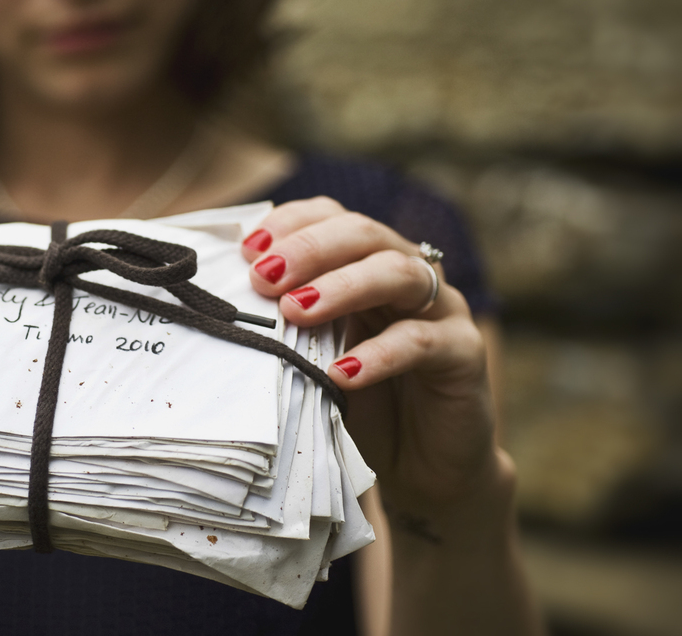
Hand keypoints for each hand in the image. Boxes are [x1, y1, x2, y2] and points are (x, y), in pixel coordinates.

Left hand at [241, 197, 497, 517]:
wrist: (421, 466)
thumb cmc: (358, 402)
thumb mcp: (311, 356)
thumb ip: (283, 325)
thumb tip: (219, 305)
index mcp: (366, 263)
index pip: (332, 217)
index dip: (291, 224)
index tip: (248, 248)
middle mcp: (407, 274)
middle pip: (364, 233)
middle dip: (310, 248)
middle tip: (265, 277)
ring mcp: (442, 309)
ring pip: (398, 273)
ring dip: (342, 286)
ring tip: (297, 310)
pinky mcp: (465, 353)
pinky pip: (423, 341)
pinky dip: (380, 354)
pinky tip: (343, 372)